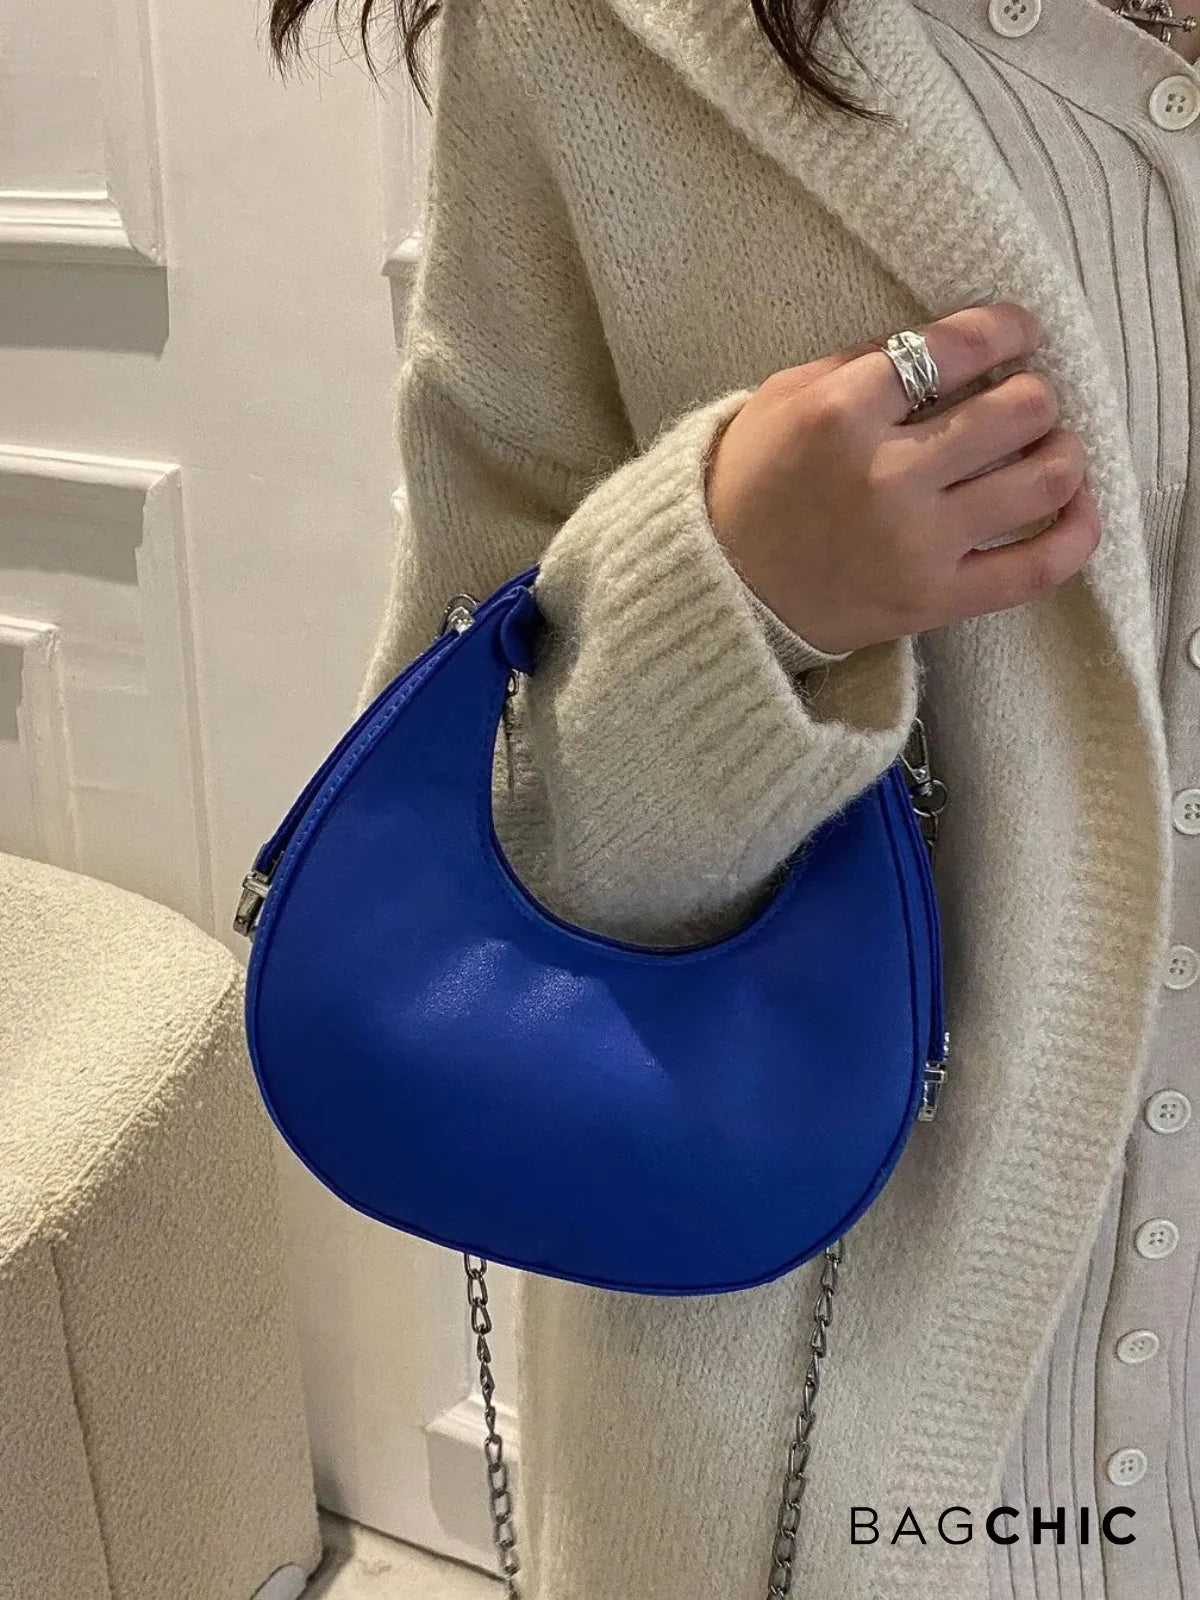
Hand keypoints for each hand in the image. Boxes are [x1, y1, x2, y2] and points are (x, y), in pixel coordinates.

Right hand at [703, 302, 1097, 655]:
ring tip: (1043, 449)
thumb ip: (864, 362)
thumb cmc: (748, 484)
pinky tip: (1078, 505)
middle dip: (1031, 393)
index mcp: (843, 412)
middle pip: (1019, 408)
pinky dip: (1078, 530)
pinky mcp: (934, 600)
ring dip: (1061, 451)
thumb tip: (956, 344)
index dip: (1008, 328)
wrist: (717, 590)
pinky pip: (1039, 565)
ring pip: (1045, 477)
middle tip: (1016, 402)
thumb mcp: (784, 396)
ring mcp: (917, 543)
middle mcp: (887, 475)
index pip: (959, 347)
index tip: (1019, 332)